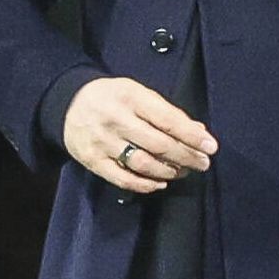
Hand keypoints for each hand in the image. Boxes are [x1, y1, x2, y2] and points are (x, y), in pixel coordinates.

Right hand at [60, 74, 214, 193]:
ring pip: (143, 163)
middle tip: (202, 163)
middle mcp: (116, 119)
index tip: (210, 146)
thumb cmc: (112, 98)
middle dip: (185, 156)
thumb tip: (196, 132)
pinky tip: (159, 183)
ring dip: (168, 171)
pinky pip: (122, 179)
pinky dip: (144, 184)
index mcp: (130, 97)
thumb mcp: (137, 93)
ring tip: (183, 171)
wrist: (67, 103)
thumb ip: (165, 112)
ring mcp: (103, 142)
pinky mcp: (93, 160)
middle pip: (158, 144)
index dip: (191, 135)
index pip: (167, 119)